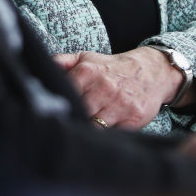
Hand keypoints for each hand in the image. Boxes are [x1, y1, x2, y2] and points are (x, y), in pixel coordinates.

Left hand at [53, 47, 182, 128]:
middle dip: (73, 119)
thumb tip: (43, 66)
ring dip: (88, 130)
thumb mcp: (88, 58)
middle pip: (79, 112)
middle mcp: (104, 88)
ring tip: (83, 131)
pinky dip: (106, 137)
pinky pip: (114, 134)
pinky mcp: (134, 119)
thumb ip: (64, 62)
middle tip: (68, 124)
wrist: (152, 71)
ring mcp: (120, 105)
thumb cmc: (113, 67)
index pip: (66, 93)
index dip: (59, 104)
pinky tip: (101, 134)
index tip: (54, 111)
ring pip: (95, 127)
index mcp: (88, 72)